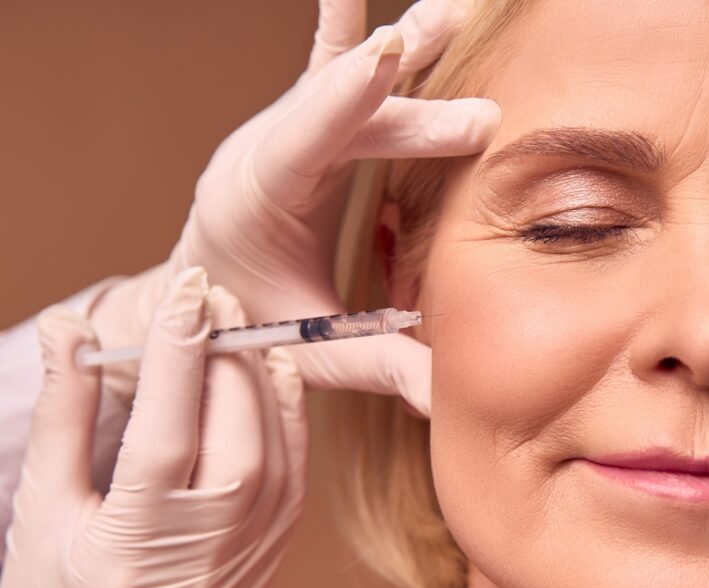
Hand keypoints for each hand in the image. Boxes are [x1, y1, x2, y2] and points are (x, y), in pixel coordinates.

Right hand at [0, 268, 306, 587]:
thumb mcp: (43, 511)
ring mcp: (245, 564)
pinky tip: (274, 376)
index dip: (177, 357)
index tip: (185, 290)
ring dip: (262, 381)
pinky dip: (289, 420)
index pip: (164, 436)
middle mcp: (200, 560)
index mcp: (129, 551)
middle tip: (215, 296)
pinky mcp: (270, 560)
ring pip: (274, 456)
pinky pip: (293, 478)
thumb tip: (69, 329)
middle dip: (227, 357)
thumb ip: (64, 415)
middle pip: (232, 439)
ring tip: (240, 325)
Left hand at [90, 0, 499, 417]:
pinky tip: (374, 1)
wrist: (199, 300)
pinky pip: (330, 68)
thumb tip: (449, 402)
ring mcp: (282, 131)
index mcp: (252, 198)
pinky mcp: (304, 126)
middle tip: (485, 120)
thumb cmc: (247, 326)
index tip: (390, 55)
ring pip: (343, 75)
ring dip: (403, 44)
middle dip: (415, 113)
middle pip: (345, 113)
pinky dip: (356, 33)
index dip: (347, 100)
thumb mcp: (308, 351)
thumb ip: (377, 368)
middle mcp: (263, 150)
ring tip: (456, 8)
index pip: (305, 142)